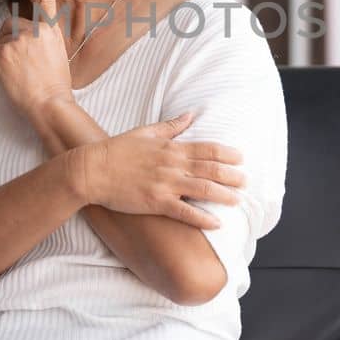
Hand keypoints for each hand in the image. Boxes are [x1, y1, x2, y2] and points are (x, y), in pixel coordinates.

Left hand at [0, 0, 72, 114]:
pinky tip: (9, 77)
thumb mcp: (57, 53)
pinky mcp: (2, 52)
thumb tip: (26, 38)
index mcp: (50, 29)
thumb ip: (43, 39)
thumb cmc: (54, 84)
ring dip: (3, 56)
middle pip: (10, 26)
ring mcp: (17, 40)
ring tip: (19, 73)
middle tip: (23, 65)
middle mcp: (34, 30)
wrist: (49, 103)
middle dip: (10, 42)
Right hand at [70, 113, 246, 229]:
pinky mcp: (156, 202)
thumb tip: (190, 115)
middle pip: (210, 169)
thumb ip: (171, 126)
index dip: (227, 154)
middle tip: (247, 181)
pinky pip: (184, 212)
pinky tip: (216, 224)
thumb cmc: (117, 150)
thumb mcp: (145, 132)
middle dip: (232, 176)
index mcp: (171, 147)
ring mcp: (165, 184)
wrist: (93, 170)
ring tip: (238, 201)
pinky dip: (202, 219)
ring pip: (202, 190)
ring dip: (223, 196)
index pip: (207, 149)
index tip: (241, 158)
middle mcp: (172, 165)